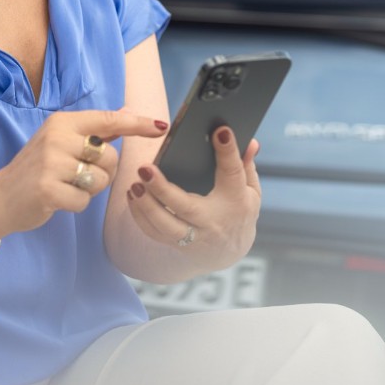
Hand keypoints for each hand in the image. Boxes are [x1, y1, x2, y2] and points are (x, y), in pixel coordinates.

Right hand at [0, 110, 169, 236]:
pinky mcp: (48, 189)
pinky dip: (76, 205)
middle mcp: (57, 138)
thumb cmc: (36, 169)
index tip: (161, 127)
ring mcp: (51, 163)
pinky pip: (84, 202)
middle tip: (78, 175)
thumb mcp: (62, 141)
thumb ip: (95, 129)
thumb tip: (128, 111)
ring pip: (100, 181)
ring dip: (89, 190)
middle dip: (103, 172)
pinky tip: (57, 199)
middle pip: (110, 157)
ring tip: (66, 186)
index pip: (108, 120)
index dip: (137, 124)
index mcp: (63, 123)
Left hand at [125, 126, 260, 266]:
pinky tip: (133, 195)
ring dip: (145, 205)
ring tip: (135, 183)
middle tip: (145, 168)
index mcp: (235, 200)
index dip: (227, 152)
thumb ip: (246, 165)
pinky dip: (140, 215)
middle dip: (162, 188)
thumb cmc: (238, 212)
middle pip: (185, 207)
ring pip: (164, 226)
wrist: (229, 253)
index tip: (220, 131)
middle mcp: (212, 221)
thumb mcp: (250, 190)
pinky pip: (154, 233)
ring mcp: (193, 236)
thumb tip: (251, 142)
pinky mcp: (176, 244)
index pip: (232, 173)